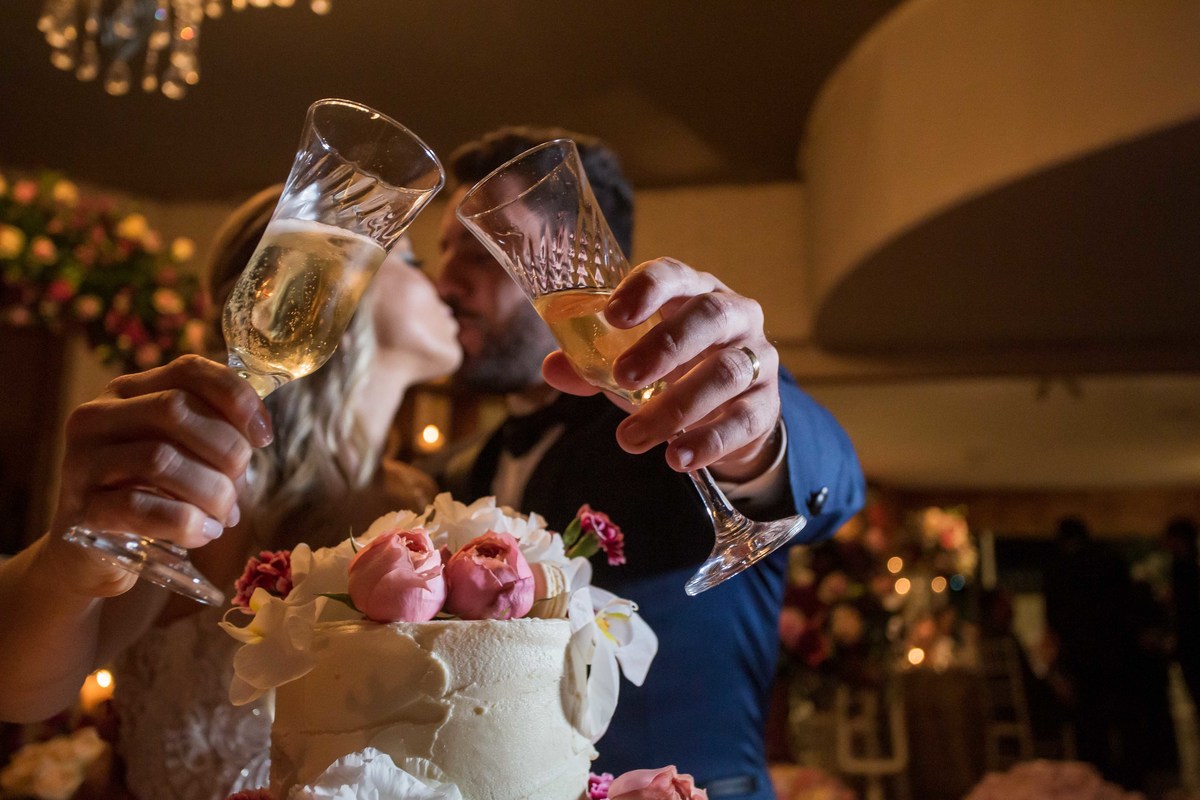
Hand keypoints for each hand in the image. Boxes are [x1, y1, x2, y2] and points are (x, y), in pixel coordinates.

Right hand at [45, 355, 272, 595]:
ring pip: (160, 458)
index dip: (237, 397)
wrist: (92, 554)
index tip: (264, 436)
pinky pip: (139, 507)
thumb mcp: (184, 455)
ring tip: (225, 515)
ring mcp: (81, 462)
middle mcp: (96, 416)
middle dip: (226, 449)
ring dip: (210, 491)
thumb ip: (215, 434)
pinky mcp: (80, 509)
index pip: (189, 370)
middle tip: (239, 485)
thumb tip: (257, 434)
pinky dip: (185, 521)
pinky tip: (203, 533)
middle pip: (175, 409)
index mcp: (128, 392)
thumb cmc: (152, 496)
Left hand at [542, 257, 781, 481]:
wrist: (730, 414)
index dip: (646, 289)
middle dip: (664, 346)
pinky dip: (709, 441)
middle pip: (708, 317)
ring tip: (632, 438)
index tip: (613, 314)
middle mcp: (733, 315)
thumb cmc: (672, 372)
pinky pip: (744, 419)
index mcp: (693, 292)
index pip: (673, 275)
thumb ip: (592, 365)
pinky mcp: (766, 404)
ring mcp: (756, 358)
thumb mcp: (631, 363)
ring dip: (676, 406)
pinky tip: (677, 458)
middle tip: (623, 377)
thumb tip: (551, 368)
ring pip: (725, 372)